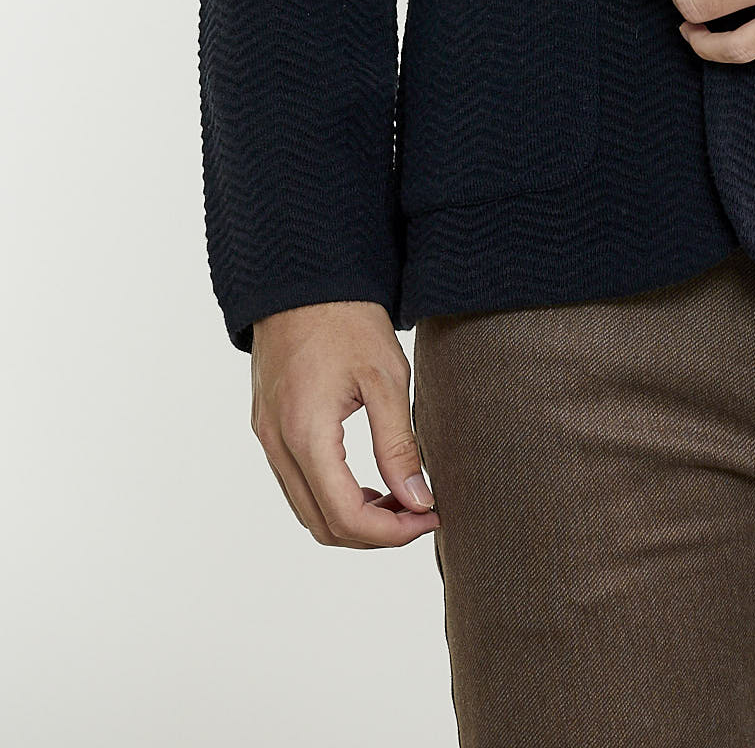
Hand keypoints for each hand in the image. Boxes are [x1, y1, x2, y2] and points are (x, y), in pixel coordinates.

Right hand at [250, 299, 439, 548]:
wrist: (305, 278)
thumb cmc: (348, 319)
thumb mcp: (387, 378)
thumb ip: (399, 447)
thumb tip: (418, 501)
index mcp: (305, 432)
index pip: (345, 516)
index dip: (391, 533)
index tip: (430, 517)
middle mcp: (277, 443)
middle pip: (322, 525)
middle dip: (375, 533)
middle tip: (420, 513)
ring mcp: (267, 436)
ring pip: (306, 510)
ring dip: (353, 518)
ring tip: (401, 499)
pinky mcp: (268, 426)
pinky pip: (296, 484)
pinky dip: (332, 497)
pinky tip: (369, 482)